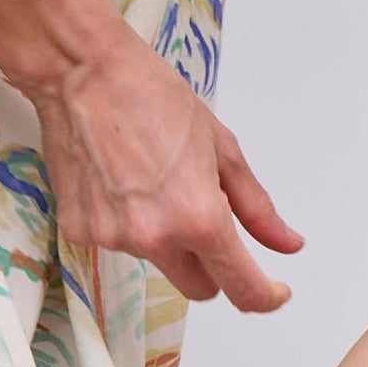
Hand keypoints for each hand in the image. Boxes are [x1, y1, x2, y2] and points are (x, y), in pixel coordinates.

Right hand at [28, 21, 302, 311]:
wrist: (80, 70)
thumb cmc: (151, 97)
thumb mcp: (223, 150)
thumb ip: (257, 208)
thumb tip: (287, 243)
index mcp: (199, 219)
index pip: (243, 290)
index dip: (265, 297)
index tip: (273, 291)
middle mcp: (156, 238)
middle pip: (200, 288)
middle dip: (212, 267)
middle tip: (206, 222)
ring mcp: (114, 238)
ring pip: (159, 262)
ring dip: (165, 238)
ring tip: (151, 182)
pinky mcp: (81, 232)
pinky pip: (119, 245)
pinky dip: (127, 224)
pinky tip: (120, 183)